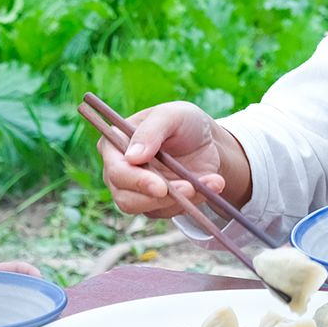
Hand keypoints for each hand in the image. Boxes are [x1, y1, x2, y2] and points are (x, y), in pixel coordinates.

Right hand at [97, 100, 230, 218]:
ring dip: (181, 200)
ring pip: (149, 209)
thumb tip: (132, 157)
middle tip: (190, 188)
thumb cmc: (183, 121)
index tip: (160, 187)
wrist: (206, 140)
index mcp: (114, 145)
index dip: (135, 181)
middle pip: (126, 198)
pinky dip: (195, 201)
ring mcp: (136, 191)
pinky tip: (213, 182)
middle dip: (160, 197)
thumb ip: (151, 131)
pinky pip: (171, 211)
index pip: (116, 170)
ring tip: (210, 181)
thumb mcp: (171, 115)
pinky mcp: (156, 204)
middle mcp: (120, 171)